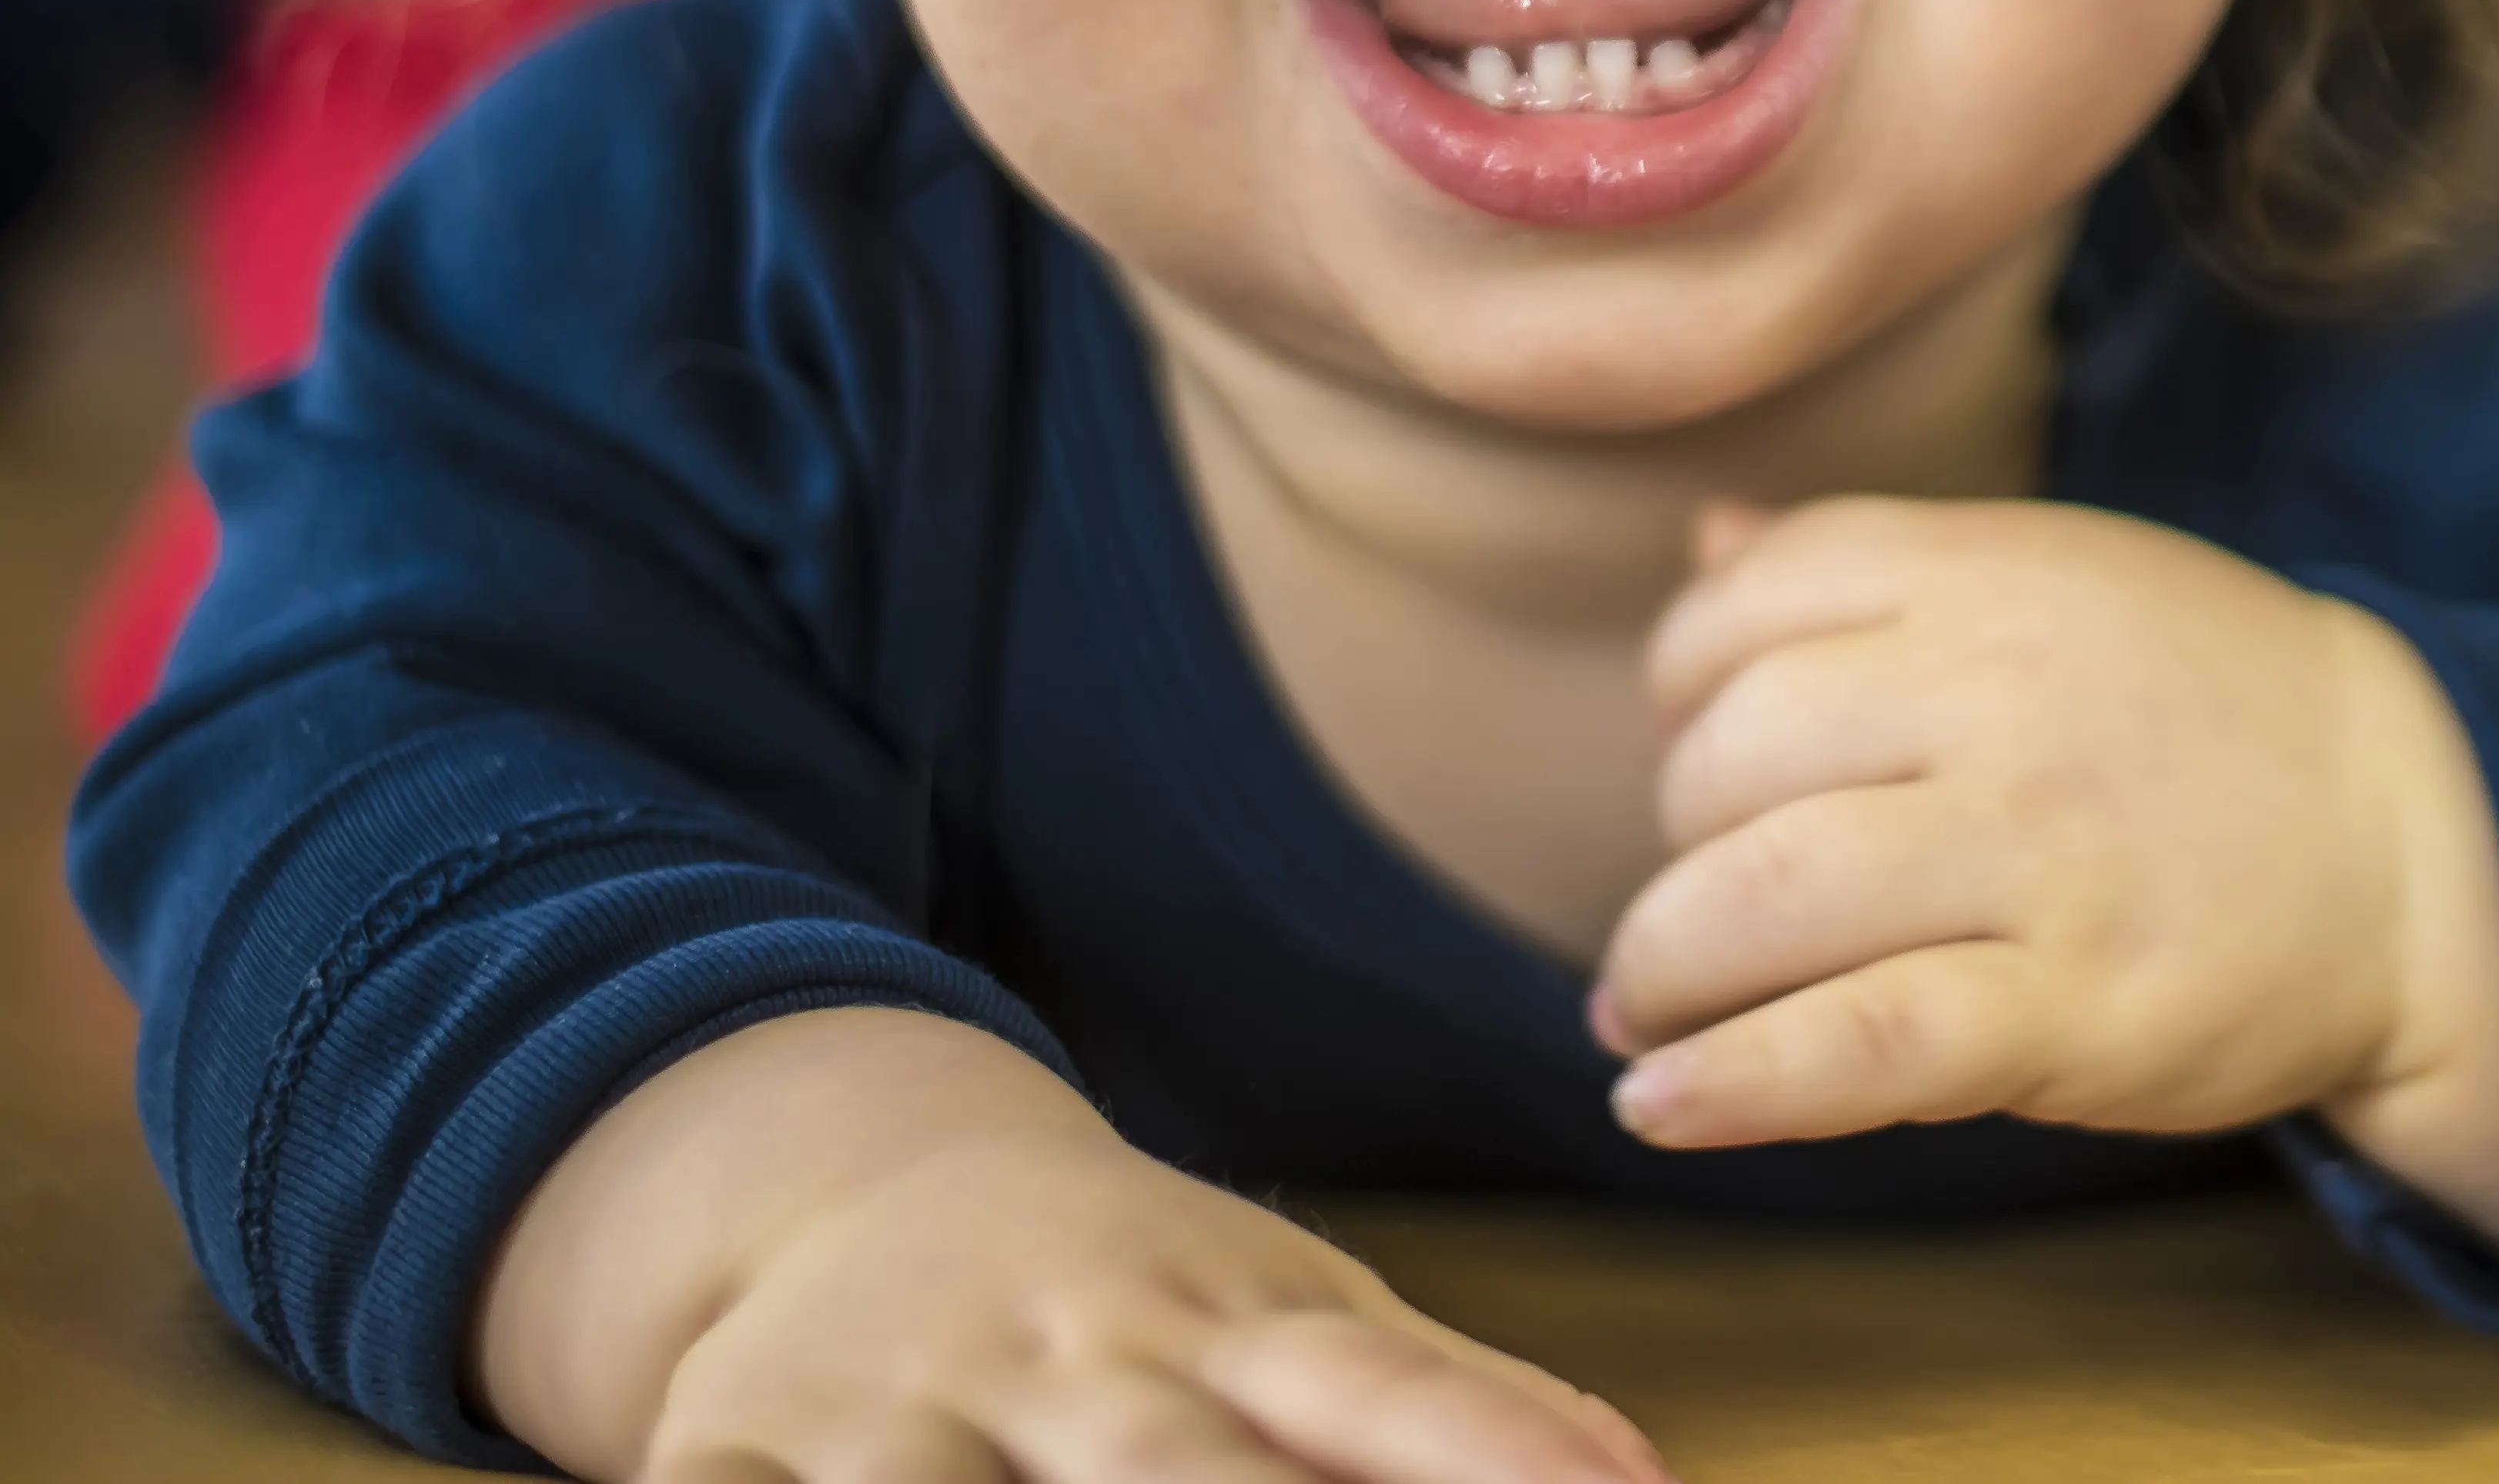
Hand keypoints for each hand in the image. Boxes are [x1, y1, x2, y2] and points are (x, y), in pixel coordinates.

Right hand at [480, 1007, 1664, 1482]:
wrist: (850, 1181)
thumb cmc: (1128, 1298)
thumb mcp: (1292, 1319)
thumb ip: (1457, 1409)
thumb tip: (1635, 1476)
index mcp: (1222, 1321)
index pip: (1376, 1388)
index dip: (1489, 1448)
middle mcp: (1066, 1356)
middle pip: (1168, 1465)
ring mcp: (891, 1408)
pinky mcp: (727, 1452)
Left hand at [1593, 498, 2498, 1232]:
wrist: (2427, 842)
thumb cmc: (2215, 716)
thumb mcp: (2067, 582)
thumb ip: (1882, 568)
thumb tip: (1701, 543)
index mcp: (1994, 576)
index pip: (1742, 605)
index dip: (1681, 691)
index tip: (1708, 760)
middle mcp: (2003, 696)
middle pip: (1727, 760)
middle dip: (1677, 852)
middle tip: (1705, 913)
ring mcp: (2041, 853)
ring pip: (1764, 897)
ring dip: (1667, 974)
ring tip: (1658, 1015)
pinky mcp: (2076, 1006)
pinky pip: (1863, 1043)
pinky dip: (1737, 1083)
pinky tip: (1663, 1103)